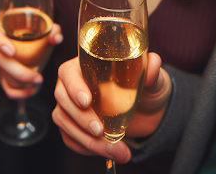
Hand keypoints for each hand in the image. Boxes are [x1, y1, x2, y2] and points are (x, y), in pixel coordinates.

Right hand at [0, 18, 62, 98]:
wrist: (28, 36)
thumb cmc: (34, 28)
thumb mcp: (44, 26)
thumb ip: (52, 30)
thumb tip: (55, 38)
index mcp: (2, 30)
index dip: (0, 43)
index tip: (12, 52)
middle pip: (1, 62)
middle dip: (20, 73)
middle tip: (38, 77)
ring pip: (5, 77)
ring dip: (22, 83)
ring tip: (39, 81)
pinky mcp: (3, 75)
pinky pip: (7, 88)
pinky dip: (19, 93)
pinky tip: (32, 90)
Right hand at [51, 53, 168, 163]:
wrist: (149, 112)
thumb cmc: (146, 87)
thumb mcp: (153, 77)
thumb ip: (153, 68)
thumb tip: (153, 64)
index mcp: (86, 65)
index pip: (68, 72)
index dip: (73, 86)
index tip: (86, 102)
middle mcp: (73, 83)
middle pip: (62, 98)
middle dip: (81, 118)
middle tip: (100, 131)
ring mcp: (71, 105)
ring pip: (63, 120)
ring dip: (86, 139)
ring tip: (114, 149)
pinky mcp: (74, 125)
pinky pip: (69, 137)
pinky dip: (85, 147)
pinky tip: (106, 151)